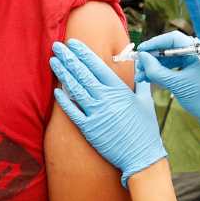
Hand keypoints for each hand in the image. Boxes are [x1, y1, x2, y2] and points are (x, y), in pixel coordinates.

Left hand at [50, 39, 166, 185]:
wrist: (142, 157)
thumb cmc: (145, 129)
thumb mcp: (145, 101)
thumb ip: (140, 82)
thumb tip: (140, 65)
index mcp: (119, 90)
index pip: (97, 65)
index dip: (83, 53)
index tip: (73, 43)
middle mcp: (106, 99)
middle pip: (83, 74)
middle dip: (68, 58)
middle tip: (57, 47)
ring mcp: (96, 114)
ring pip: (75, 89)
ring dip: (63, 74)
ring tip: (53, 62)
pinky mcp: (89, 129)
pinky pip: (72, 112)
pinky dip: (64, 101)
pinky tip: (56, 90)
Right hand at [133, 31, 199, 133]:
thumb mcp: (175, 85)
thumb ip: (156, 70)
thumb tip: (141, 56)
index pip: (175, 39)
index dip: (155, 44)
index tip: (141, 50)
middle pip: (174, 47)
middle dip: (155, 58)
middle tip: (139, 66)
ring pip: (176, 55)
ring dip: (159, 64)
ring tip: (143, 75)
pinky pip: (181, 61)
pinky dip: (168, 68)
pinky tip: (153, 75)